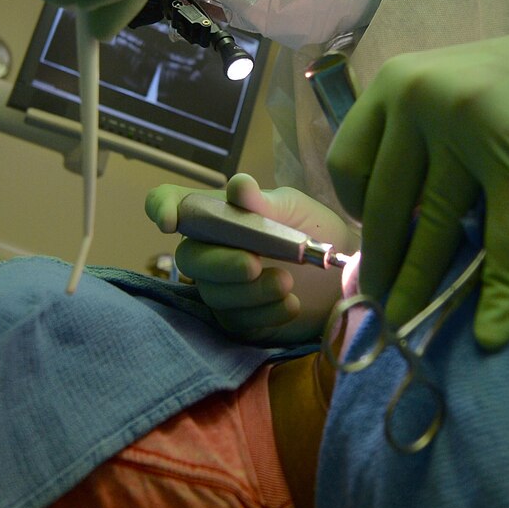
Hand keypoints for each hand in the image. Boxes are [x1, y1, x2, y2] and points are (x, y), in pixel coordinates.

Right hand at [145, 174, 355, 345]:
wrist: (347, 273)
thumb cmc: (316, 230)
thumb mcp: (296, 210)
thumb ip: (265, 202)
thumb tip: (238, 187)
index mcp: (219, 213)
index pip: (175, 204)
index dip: (161, 207)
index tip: (169, 221)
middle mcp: (212, 250)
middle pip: (189, 258)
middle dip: (220, 264)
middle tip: (254, 264)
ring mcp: (222, 288)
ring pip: (214, 293)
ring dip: (250, 291)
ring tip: (287, 283)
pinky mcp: (239, 320)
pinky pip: (237, 320)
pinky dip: (264, 313)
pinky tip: (291, 304)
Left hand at [327, 0, 508, 349]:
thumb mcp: (456, 91)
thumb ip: (418, 138)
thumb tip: (390, 226)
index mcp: (397, 81)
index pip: (348, 162)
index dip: (357, 210)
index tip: (378, 238)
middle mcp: (420, 98)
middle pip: (384, 203)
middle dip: (384, 265)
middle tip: (382, 308)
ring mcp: (467, 125)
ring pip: (435, 228)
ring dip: (423, 287)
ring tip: (411, 327)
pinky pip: (502, 240)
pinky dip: (500, 293)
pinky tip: (494, 332)